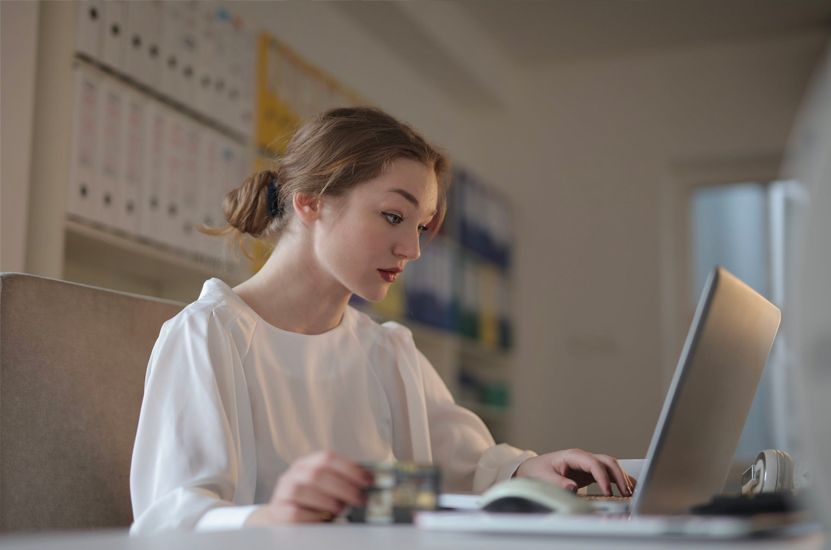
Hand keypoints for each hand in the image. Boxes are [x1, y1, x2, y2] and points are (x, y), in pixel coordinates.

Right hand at [246, 451, 371, 524]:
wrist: (283, 518)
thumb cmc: (312, 503)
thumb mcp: (326, 488)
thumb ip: (344, 483)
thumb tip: (371, 483)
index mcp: (308, 463)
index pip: (328, 458)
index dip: (350, 468)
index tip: (369, 480)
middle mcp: (293, 474)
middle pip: (318, 474)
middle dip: (344, 487)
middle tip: (360, 500)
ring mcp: (283, 491)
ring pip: (303, 490)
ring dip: (327, 501)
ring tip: (341, 510)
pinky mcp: (277, 511)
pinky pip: (294, 512)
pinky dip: (313, 517)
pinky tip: (324, 520)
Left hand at [515, 449, 635, 496]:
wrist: (533, 469)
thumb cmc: (538, 472)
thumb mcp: (544, 478)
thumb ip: (558, 482)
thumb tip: (572, 487)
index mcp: (573, 456)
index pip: (594, 464)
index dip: (603, 478)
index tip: (608, 492)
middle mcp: (583, 458)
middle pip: (607, 461)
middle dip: (619, 476)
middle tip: (625, 493)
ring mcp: (587, 464)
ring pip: (611, 466)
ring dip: (622, 478)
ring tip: (630, 493)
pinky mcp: (590, 472)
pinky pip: (608, 473)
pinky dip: (619, 480)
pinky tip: (628, 488)